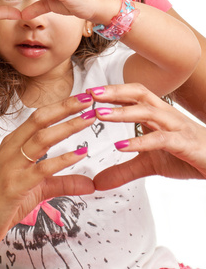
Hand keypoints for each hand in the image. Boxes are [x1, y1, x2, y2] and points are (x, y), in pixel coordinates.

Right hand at [0, 93, 95, 251]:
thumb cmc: (2, 202)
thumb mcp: (37, 189)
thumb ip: (63, 182)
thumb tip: (91, 183)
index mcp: (14, 144)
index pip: (39, 117)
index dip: (60, 106)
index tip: (82, 98)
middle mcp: (11, 149)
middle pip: (40, 120)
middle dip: (65, 107)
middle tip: (87, 99)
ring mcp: (11, 166)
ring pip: (41, 138)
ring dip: (67, 127)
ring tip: (88, 119)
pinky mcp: (14, 186)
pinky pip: (41, 169)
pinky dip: (62, 159)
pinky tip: (80, 153)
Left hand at [88, 83, 205, 190]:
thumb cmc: (186, 155)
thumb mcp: (149, 164)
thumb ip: (123, 170)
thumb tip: (97, 182)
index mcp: (157, 114)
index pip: (132, 95)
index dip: (112, 91)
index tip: (88, 91)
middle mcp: (166, 115)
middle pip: (139, 94)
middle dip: (114, 92)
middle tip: (91, 94)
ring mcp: (176, 127)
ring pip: (148, 112)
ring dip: (122, 111)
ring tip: (100, 114)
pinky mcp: (185, 144)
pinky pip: (160, 139)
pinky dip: (140, 141)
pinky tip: (121, 146)